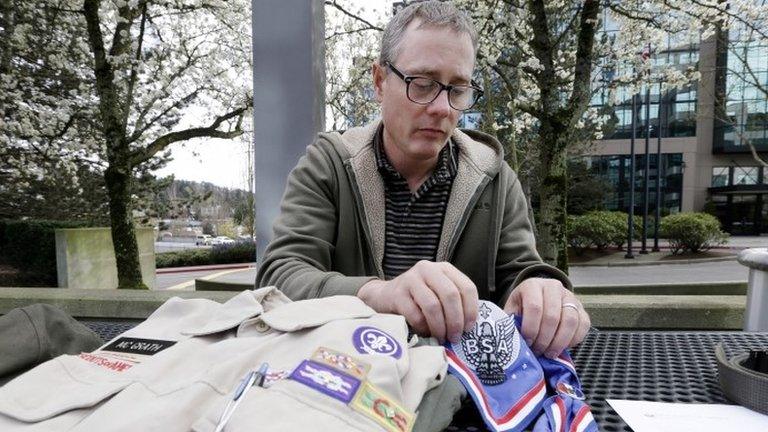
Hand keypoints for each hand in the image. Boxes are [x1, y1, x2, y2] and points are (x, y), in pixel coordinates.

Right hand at [357, 261, 477, 342]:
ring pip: (433, 306)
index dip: (471, 310)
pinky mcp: (397, 293)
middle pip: (450, 295)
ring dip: (440, 327)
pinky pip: (415, 315)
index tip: (468, 329)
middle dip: (455, 321)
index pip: (467, 287)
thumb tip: (469, 327)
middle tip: (454, 337)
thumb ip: (454, 302)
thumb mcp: (438, 293)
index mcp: (444, 269)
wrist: (384, 296)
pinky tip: (425, 333)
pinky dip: (423, 328)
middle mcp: (428, 269)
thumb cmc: (417, 298)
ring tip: (441, 338)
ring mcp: (411, 279)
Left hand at [503, 277, 589, 358]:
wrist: (536, 299)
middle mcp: (553, 287)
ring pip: (570, 321)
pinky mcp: (582, 308)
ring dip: (559, 342)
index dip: (531, 328)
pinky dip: (573, 340)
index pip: (534, 307)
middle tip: (538, 351)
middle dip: (544, 339)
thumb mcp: (512, 312)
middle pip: (553, 316)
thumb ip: (513, 324)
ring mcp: (570, 297)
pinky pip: (583, 325)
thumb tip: (515, 344)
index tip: (527, 342)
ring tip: (550, 353)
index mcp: (532, 285)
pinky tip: (562, 347)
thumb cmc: (522, 308)